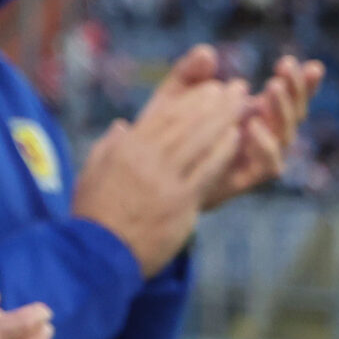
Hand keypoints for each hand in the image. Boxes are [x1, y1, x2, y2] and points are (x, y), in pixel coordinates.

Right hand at [72, 76, 245, 276]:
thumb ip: (111, 145)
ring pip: (201, 141)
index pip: (166, 114)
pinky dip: (224, 151)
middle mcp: (146, 158)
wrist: (99, 251)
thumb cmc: (94, 212)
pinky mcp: (180, 201)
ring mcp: (165, 179)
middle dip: (216, 102)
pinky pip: (207, 170)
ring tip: (246, 107)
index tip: (211, 87)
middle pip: (188, 122)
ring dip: (226, 120)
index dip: (193, 98)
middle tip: (237, 88)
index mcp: (126, 148)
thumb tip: (123, 126)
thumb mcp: (93, 170)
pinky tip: (238, 139)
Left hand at [150, 44, 324, 207]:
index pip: (286, 95)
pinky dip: (265, 145)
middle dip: (296, 89)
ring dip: (281, 111)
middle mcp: (260, 134)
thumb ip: (189, 73)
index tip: (304, 63)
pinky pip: (269, 165)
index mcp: (251, 111)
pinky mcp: (245, 178)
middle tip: (287, 65)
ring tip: (271, 87)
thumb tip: (207, 52)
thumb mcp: (174, 95)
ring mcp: (254, 157)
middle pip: (293, 113)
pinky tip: (253, 125)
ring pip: (285, 136)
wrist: (149, 175)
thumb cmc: (164, 130)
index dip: (300, 81)